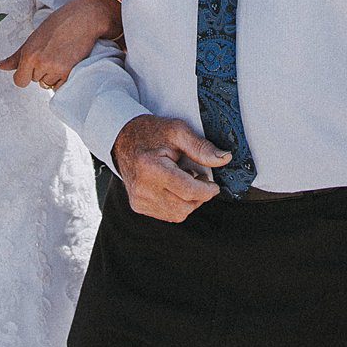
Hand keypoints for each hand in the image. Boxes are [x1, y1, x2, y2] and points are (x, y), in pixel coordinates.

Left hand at [0, 0, 119, 90]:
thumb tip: (0, 66)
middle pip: (35, 80)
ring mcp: (55, 68)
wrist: (83, 19)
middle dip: (41, 71)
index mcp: (29, 54)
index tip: (32, 67)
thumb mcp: (33, 38)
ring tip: (60, 57)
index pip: (19, 81)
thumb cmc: (58, 24)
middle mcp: (40, 63)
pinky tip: (66, 63)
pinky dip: (62, 79)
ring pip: (48, 84)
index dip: (25, 75)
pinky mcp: (69, 72)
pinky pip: (60, 86)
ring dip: (52, 75)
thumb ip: (16, 56)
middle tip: (51, 54)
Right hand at [111, 115, 225, 222]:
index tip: (214, 185)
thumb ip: (202, 147)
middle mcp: (142, 188)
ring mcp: (138, 199)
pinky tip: (174, 188)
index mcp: (151, 168)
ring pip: (177, 214)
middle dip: (199, 196)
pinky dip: (177, 204)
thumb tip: (224, 158)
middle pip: (184, 206)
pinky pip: (167, 214)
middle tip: (199, 178)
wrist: (122, 139)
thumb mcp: (178, 131)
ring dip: (189, 201)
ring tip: (185, 181)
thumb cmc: (150, 133)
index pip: (187, 191)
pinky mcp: (138, 206)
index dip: (206, 190)